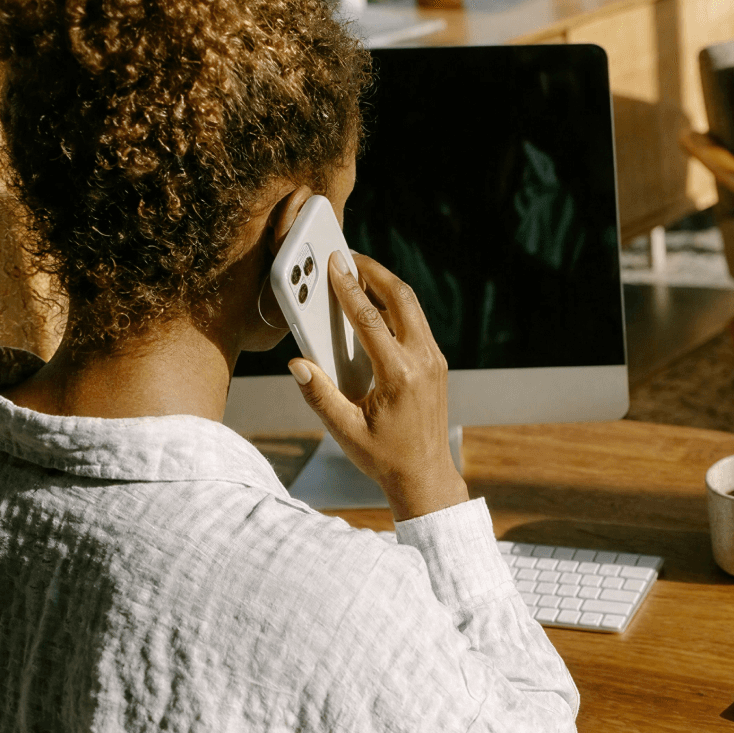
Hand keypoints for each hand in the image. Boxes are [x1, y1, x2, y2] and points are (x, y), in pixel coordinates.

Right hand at [289, 251, 468, 520]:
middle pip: (401, 299)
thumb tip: (297, 363)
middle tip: (347, 257)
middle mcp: (423, 361)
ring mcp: (434, 360)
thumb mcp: (344, 431)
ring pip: (412, 308)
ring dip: (386, 285)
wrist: (425, 475)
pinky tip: (374, 302)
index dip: (349, 289)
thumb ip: (320, 396)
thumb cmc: (383, 457)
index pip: (371, 320)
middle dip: (374, 272)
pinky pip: (416, 323)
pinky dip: (395, 305)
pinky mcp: (436, 364)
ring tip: (357, 271)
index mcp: (400, 375)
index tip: (334, 263)